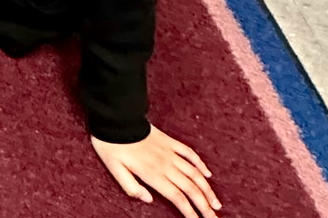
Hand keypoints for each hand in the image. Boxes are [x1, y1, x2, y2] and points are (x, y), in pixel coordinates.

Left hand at [93, 127, 218, 217]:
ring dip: (207, 189)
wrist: (115, 118)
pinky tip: (208, 174)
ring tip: (216, 203)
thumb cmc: (111, 144)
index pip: (177, 198)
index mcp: (152, 173)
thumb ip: (130, 187)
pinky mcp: (169, 141)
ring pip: (195, 173)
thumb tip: (149, 200)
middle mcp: (165, 164)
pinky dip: (201, 164)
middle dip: (205, 206)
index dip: (190, 212)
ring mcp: (169, 152)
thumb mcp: (114, 168)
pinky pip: (189, 153)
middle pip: (191, 189)